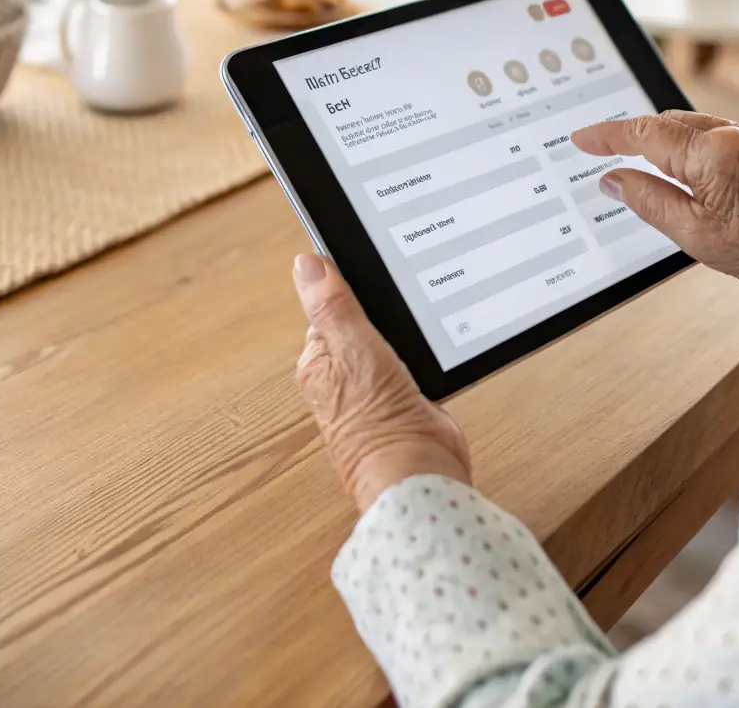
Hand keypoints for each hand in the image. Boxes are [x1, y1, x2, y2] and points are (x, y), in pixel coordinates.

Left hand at [293, 252, 471, 512]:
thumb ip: (332, 306)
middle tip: (402, 294)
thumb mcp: (354, 350)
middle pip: (363, 320)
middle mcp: (344, 375)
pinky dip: (422, 351)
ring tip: (417, 321)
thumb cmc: (378, 425)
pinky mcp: (408, 397)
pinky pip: (413, 358)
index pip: (330, 306)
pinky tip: (432, 347)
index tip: (373, 264)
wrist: (420, 474)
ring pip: (390, 338)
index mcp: (319, 361)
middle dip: (383, 308)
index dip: (350, 284)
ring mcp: (376, 387)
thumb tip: (306, 264)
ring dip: (405, 330)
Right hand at [572, 111, 738, 309]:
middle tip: (604, 148)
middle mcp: (735, 132)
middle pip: (668, 122)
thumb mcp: (696, 237)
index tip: (582, 137)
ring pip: (695, 125)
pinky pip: (721, 132)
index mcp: (713, 154)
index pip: (644, 134)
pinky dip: (698, 144)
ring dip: (666, 139)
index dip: (607, 135)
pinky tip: (694, 167)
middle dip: (634, 134)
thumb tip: (614, 180)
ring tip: (644, 161)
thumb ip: (648, 201)